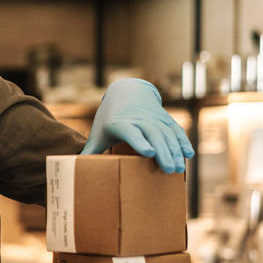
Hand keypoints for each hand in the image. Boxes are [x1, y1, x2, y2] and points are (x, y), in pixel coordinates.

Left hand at [80, 78, 194, 173]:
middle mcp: (139, 119)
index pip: (131, 132)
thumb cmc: (109, 118)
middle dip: (163, 152)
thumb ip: (90, 151)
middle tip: (169, 170)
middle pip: (153, 135)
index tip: (149, 153)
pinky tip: (188, 155)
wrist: (127, 92)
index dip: (140, 142)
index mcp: (119, 123)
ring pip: (166, 134)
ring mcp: (153, 118)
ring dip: (175, 151)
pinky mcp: (164, 119)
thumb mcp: (98, 132)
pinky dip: (182, 142)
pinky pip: (175, 130)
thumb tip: (75, 167)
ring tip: (178, 169)